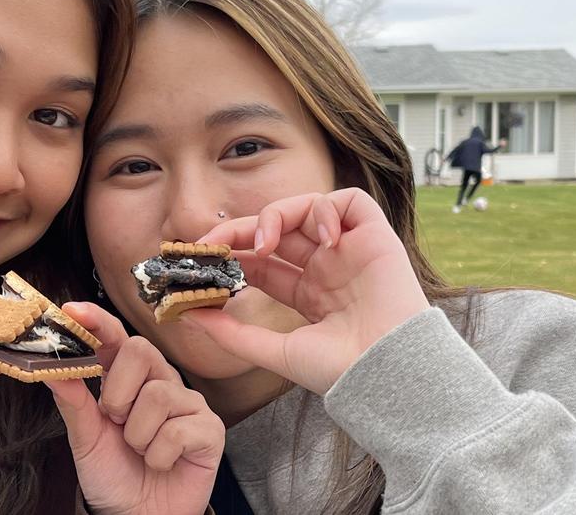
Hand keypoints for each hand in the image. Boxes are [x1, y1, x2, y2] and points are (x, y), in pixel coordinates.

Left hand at [48, 302, 222, 514]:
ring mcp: (189, 405)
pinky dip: (158, 456)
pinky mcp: (210, 431)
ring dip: (138, 435)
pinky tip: (161, 463)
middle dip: (118, 392)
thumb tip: (50, 367)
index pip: (115, 339)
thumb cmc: (114, 476)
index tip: (71, 310)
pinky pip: (178, 431)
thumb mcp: (85, 439)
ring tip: (140, 451)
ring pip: (158, 396)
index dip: (97, 322)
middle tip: (116, 421)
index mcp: (129, 379)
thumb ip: (73, 402)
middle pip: (141, 352)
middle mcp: (162, 383)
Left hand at [186, 188, 429, 394]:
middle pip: (278, 231)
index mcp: (310, 294)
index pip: (263, 263)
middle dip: (242, 230)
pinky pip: (350, 202)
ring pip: (307, 209)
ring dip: (277, 216)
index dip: (232, 253)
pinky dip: (326, 208)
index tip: (200, 257)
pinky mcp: (375, 236)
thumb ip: (233, 334)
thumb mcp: (275, 352)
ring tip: (263, 245)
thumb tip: (189, 314)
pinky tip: (320, 238)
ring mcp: (351, 250)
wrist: (386, 373)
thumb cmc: (339, 370)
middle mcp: (329, 268)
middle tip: (213, 241)